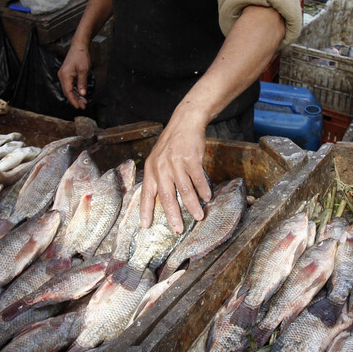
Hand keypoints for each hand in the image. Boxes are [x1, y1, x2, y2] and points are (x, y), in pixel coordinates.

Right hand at [57, 44, 90, 108]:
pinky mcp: (67, 73)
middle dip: (75, 99)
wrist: (79, 45)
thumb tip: (82, 94)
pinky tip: (81, 93)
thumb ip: (82, 83)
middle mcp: (62, 76)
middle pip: (68, 91)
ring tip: (84, 101)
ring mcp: (64, 74)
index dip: (73, 100)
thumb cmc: (81, 56)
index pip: (68, 92)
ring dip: (76, 95)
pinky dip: (75, 89)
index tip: (78, 106)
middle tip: (83, 105)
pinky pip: (70, 84)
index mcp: (65, 76)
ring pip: (69, 88)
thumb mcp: (84, 70)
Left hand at [139, 107, 210, 233]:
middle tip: (178, 229)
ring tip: (198, 216)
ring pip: (185, 190)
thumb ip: (158, 176)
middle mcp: (161, 167)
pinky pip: (198, 179)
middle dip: (173, 215)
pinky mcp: (191, 158)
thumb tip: (162, 199)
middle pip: (167, 196)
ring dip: (192, 205)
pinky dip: (203, 190)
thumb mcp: (158, 158)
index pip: (147, 193)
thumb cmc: (172, 143)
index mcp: (151, 168)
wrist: (185, 122)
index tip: (145, 226)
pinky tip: (207, 197)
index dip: (145, 210)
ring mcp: (176, 162)